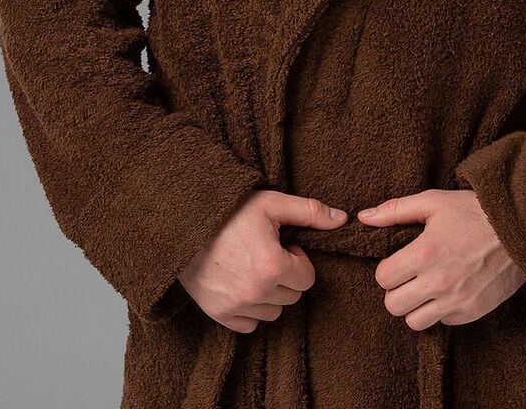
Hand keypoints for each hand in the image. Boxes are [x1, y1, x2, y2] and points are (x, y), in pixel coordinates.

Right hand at [178, 190, 347, 332]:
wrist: (183, 223)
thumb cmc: (230, 211)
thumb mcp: (272, 203)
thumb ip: (310, 211)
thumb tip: (342, 219)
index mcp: (273, 266)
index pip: (307, 279)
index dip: (299, 260)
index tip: (284, 246)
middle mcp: (257, 292)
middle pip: (292, 297)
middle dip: (286, 277)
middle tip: (268, 254)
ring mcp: (236, 306)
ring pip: (273, 312)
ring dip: (270, 293)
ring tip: (253, 267)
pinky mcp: (219, 314)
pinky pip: (249, 323)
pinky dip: (250, 308)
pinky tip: (241, 283)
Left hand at [356, 189, 525, 328]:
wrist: (520, 229)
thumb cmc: (473, 211)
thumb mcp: (434, 201)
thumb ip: (395, 210)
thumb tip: (363, 217)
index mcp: (425, 252)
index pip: (383, 277)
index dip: (387, 269)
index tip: (398, 261)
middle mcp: (438, 282)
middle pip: (393, 305)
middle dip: (396, 290)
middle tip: (409, 276)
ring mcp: (456, 301)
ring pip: (415, 322)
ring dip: (415, 305)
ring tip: (425, 286)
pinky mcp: (472, 312)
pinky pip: (443, 322)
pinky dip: (441, 310)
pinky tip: (448, 290)